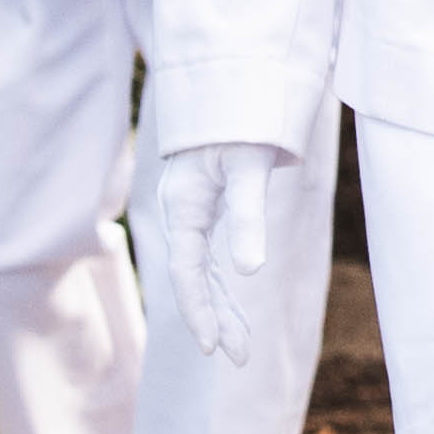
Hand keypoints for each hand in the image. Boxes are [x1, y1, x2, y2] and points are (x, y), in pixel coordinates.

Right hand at [144, 140, 287, 364]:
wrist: (230, 76)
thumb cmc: (240, 118)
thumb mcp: (249, 165)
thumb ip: (248, 215)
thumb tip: (252, 271)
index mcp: (183, 204)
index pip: (187, 271)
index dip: (199, 309)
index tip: (212, 348)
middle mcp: (182, 210)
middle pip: (194, 276)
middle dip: (216, 317)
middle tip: (240, 357)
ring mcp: (192, 207)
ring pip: (203, 267)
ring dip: (222, 304)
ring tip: (241, 346)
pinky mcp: (206, 202)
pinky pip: (209, 251)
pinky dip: (222, 278)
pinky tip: (233, 297)